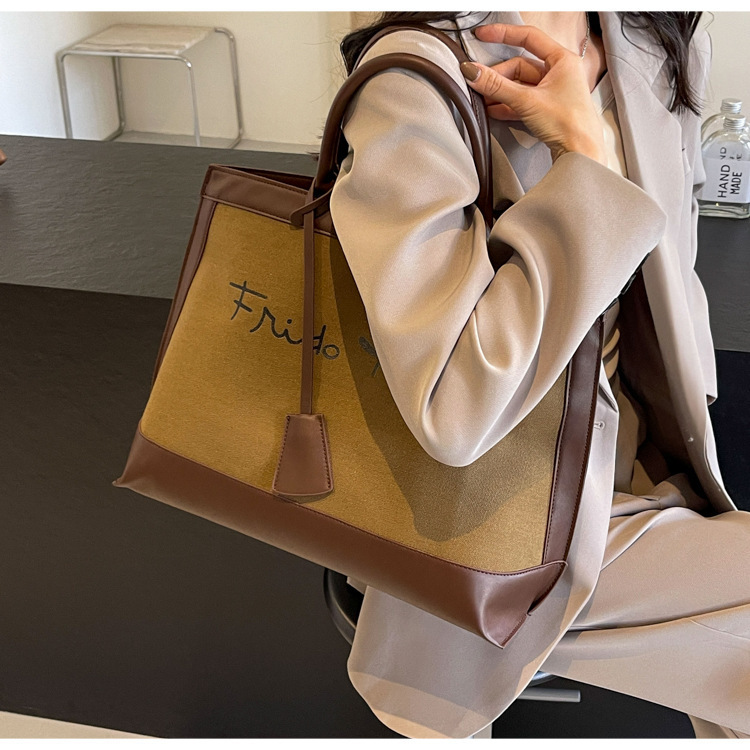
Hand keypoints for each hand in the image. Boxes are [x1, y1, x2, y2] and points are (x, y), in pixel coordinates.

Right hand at [460, 23, 607, 165]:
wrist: (581, 154)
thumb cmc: (570, 123)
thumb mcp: (527, 101)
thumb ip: (497, 86)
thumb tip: (473, 72)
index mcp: (562, 60)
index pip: (529, 38)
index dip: (504, 34)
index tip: (483, 36)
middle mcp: (559, 73)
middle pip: (520, 66)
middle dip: (498, 77)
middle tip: (479, 84)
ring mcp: (553, 92)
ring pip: (520, 85)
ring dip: (500, 93)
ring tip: (482, 100)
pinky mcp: (547, 110)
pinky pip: (523, 101)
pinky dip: (507, 105)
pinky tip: (492, 110)